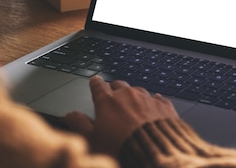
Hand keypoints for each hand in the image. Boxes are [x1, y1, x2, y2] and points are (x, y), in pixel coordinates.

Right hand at [64, 75, 178, 156]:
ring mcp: (148, 99)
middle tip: (112, 96)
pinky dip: (154, 103)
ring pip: (138, 91)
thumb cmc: (121, 148)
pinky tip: (153, 108)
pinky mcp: (164, 107)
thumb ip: (80, 125)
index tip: (95, 82)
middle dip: (115, 89)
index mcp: (107, 101)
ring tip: (132, 106)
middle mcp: (128, 95)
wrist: (155, 153)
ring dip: (134, 96)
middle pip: (119, 85)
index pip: (98, 85)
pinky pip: (158, 99)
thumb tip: (70, 116)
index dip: (95, 84)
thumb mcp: (92, 140)